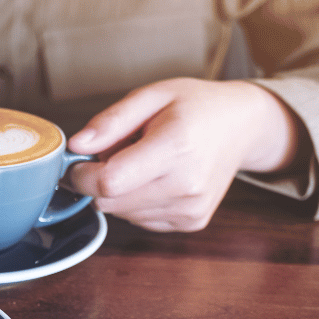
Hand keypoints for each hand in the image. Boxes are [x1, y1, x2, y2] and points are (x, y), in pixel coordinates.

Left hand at [67, 77, 304, 231]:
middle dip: (100, 180)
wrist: (242, 126)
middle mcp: (186, 185)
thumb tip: (76, 146)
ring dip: (120, 191)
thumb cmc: (196, 106)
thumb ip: (111, 121)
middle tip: (119, 153)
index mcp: (176, 148)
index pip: (109, 182)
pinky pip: (140, 220)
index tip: (79, 162)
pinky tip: (157, 178)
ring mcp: (191, 209)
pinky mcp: (191, 222)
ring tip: (144, 162)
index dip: (82, 175)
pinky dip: (136, 202)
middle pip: (110, 202)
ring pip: (122, 214)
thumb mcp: (152, 96)